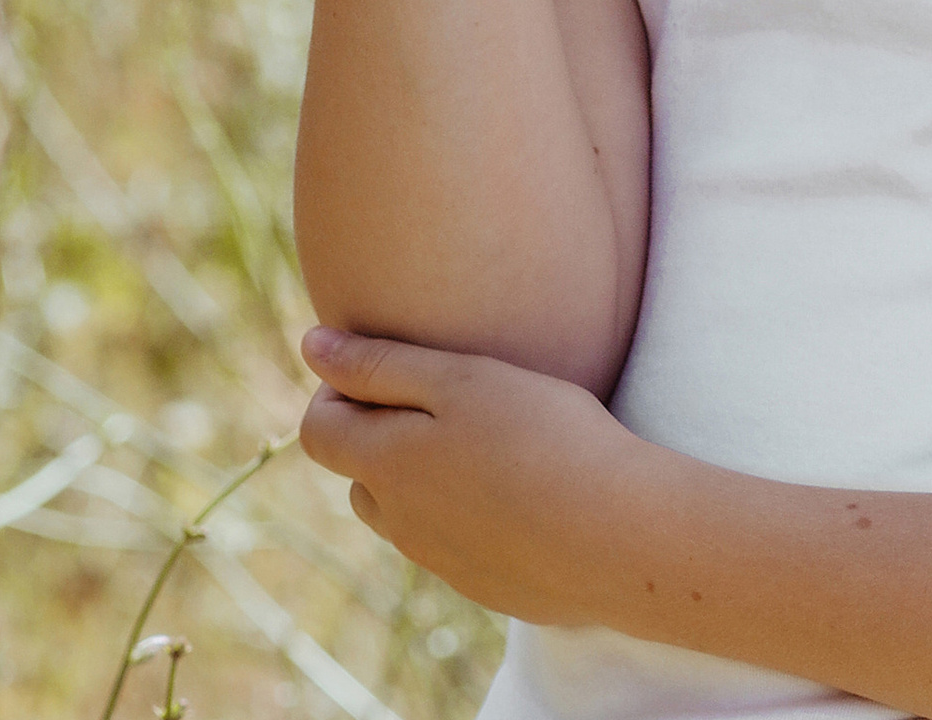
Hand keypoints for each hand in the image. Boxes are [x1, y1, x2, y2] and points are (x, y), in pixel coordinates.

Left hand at [297, 325, 642, 623]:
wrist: (621, 536)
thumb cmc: (541, 438)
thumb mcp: (458, 379)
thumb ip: (378, 363)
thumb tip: (310, 345)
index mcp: (386, 468)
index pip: (316, 432)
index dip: (338, 389)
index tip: (391, 364)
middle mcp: (403, 525)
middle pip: (360, 474)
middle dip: (382, 433)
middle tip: (446, 397)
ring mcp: (445, 564)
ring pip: (407, 513)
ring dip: (425, 476)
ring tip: (488, 439)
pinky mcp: (489, 587)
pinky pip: (455, 544)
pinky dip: (470, 512)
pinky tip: (523, 486)